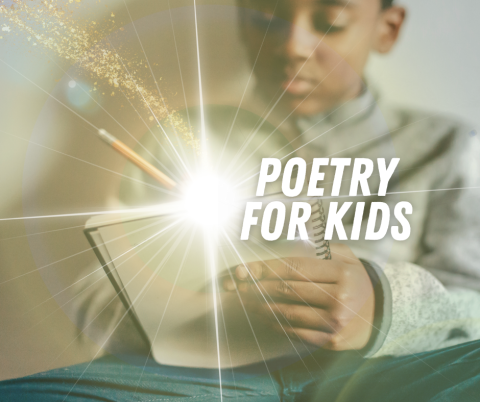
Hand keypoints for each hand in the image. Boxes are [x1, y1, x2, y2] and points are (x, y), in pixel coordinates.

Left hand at [223, 244, 374, 349]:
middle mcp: (341, 298)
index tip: (248, 268)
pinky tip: (264, 315)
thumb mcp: (345, 256)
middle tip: (239, 284)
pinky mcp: (331, 341)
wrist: (379, 313)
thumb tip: (286, 242)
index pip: (296, 267)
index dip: (268, 267)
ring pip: (288, 313)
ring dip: (261, 306)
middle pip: (288, 290)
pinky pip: (296, 332)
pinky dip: (275, 323)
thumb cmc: (354, 279)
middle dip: (258, 287)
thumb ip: (319, 247)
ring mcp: (336, 322)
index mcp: (343, 273)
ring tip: (245, 300)